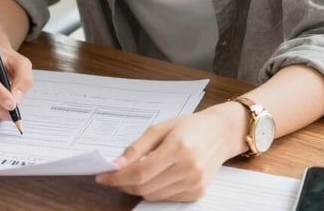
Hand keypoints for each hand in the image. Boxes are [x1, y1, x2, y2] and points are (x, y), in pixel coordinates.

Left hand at [95, 105, 243, 201]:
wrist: (221, 133)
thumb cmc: (189, 126)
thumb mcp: (159, 128)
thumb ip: (137, 148)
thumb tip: (116, 165)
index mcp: (178, 149)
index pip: (140, 172)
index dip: (118, 177)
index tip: (102, 176)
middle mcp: (188, 169)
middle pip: (145, 187)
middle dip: (123, 184)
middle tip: (112, 176)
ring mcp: (194, 183)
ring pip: (154, 195)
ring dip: (137, 187)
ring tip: (133, 173)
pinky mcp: (198, 192)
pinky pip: (166, 198)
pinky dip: (154, 190)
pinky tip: (154, 176)